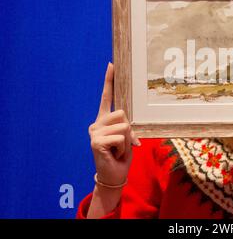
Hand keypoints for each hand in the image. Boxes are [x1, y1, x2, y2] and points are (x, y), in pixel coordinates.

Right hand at [89, 62, 140, 186]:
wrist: (114, 175)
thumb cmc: (121, 155)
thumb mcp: (127, 138)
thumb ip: (127, 127)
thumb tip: (129, 124)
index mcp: (104, 120)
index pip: (107, 97)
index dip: (109, 80)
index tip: (112, 64)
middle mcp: (97, 123)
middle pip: (122, 113)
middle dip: (129, 130)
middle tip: (123, 144)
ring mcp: (94, 132)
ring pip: (123, 126)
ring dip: (127, 141)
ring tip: (118, 150)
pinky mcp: (95, 141)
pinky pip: (120, 138)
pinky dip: (123, 148)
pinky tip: (114, 154)